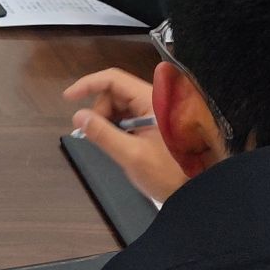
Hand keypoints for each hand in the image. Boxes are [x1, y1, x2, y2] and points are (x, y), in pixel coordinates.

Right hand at [63, 70, 187, 203]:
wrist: (201, 191)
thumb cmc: (172, 174)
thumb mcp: (132, 156)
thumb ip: (103, 134)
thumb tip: (78, 116)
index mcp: (153, 100)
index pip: (113, 79)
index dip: (87, 84)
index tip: (68, 98)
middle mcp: (157, 98)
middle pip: (117, 92)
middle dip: (101, 111)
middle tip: (95, 135)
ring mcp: (161, 110)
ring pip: (124, 105)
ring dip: (111, 121)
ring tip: (114, 145)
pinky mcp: (162, 121)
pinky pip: (134, 115)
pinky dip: (122, 127)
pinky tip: (124, 144)